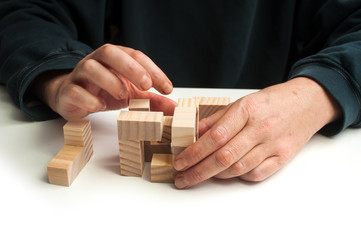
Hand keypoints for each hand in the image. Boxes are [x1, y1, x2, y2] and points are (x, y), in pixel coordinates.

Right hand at [31, 44, 175, 118]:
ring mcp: (80, 74)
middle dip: (131, 68)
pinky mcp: (68, 91)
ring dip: (110, 81)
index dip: (154, 70)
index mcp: (115, 58)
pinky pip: (75, 91)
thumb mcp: (131, 94)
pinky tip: (100, 106)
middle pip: (110, 52)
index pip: (136, 56)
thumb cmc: (105, 91)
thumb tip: (174, 107)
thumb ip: (152, 99)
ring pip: (90, 68)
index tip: (167, 88)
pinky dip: (89, 99)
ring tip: (123, 95)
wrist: (73, 97)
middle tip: (147, 85)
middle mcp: (97, 61)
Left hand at [173, 77, 340, 187]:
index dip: (194, 152)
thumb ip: (217, 119)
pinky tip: (226, 174)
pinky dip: (238, 176)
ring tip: (199, 176)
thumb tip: (194, 134)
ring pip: (238, 168)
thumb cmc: (271, 102)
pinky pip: (256, 174)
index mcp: (247, 110)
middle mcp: (260, 128)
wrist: (307, 103)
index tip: (180, 162)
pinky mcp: (283, 157)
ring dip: (215, 175)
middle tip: (182, 179)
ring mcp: (273, 144)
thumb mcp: (241, 102)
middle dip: (198, 171)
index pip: (215, 137)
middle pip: (224, 157)